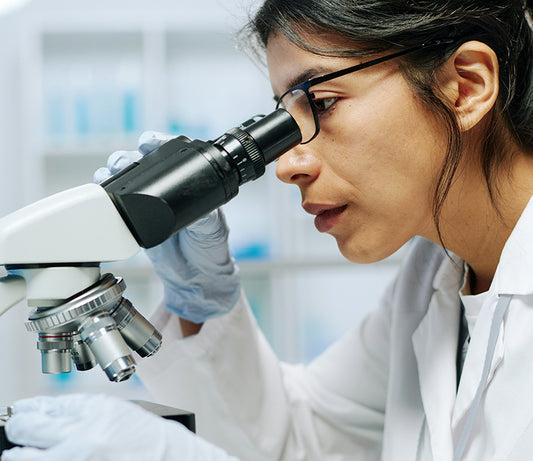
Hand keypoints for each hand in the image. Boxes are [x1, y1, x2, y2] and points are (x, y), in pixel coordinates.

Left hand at [2, 394, 238, 460]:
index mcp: (97, 412)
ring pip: (24, 458)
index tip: (20, 413)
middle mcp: (83, 437)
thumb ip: (83, 412)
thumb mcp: (118, 414)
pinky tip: (35, 459)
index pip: (45, 407)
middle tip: (16, 430)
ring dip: (18, 454)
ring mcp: (78, 460)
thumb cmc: (153, 441)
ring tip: (18, 452)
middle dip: (19, 429)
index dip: (28, 411)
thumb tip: (48, 415)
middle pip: (29, 429)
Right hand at [94, 132, 240, 323]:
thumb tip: (197, 204)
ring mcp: (146, 203)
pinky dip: (104, 194)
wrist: (195, 278)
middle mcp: (165, 189)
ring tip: (108, 174)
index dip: (157, 143)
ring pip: (123, 178)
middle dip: (128, 156)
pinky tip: (100, 190)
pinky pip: (114, 203)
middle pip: (140, 162)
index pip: (170, 155)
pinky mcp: (132, 221)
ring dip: (112, 171)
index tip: (149, 142)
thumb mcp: (212, 228)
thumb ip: (206, 216)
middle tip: (125, 161)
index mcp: (187, 183)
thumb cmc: (210, 248)